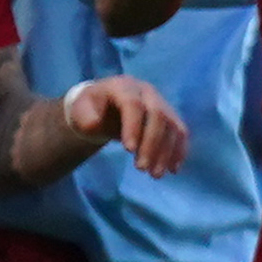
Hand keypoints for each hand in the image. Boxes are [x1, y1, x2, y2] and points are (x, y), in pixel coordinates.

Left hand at [57, 75, 187, 179]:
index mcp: (124, 87)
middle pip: (158, 115)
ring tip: (154, 174)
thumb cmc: (91, 109)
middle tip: (142, 168)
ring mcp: (162, 102)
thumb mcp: (81, 110)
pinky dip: (179, 150)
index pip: (133, 104)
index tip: (129, 151)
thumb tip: (95, 125)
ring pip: (172, 125)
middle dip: (152, 143)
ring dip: (166, 152)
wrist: (104, 104)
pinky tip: (173, 169)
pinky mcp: (170, 116)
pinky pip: (180, 132)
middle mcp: (147, 92)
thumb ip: (85, 117)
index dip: (134, 126)